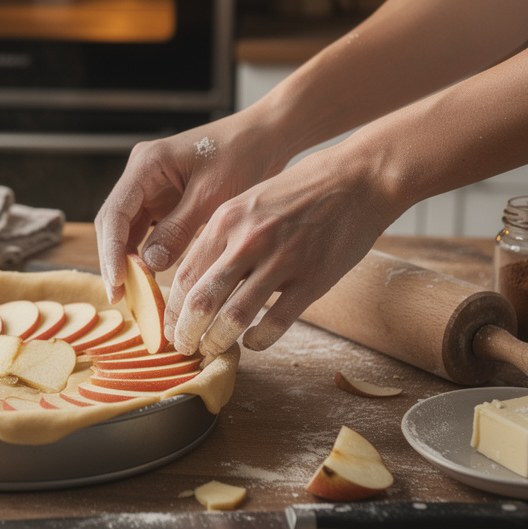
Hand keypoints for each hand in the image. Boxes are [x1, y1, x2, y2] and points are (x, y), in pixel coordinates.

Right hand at [95, 115, 285, 304]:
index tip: (117, 281)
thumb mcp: (212, 196)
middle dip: (115, 259)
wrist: (266, 137)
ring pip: (128, 229)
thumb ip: (179, 229)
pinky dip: (148, 253)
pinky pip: (148, 230)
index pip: (115, 213)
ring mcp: (152, 187)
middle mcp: (142, 174)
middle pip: (114, 222)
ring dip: (130, 259)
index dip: (111, 250)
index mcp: (147, 165)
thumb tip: (151, 263)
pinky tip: (152, 277)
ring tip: (135, 293)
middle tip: (121, 295)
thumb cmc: (242, 155)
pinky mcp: (166, 199)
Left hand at [163, 149, 399, 355]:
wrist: (357, 178)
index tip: (170, 326)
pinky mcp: (313, 279)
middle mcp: (247, 241)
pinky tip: (253, 342)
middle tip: (185, 348)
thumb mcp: (248, 202)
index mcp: (226, 220)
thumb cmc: (300, 190)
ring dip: (217, 342)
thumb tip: (197, 278)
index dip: (172, 309)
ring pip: (233, 317)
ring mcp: (281, 261)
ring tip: (214, 351)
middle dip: (186, 333)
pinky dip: (259, 340)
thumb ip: (222, 237)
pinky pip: (276, 322)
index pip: (184, 275)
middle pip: (201, 302)